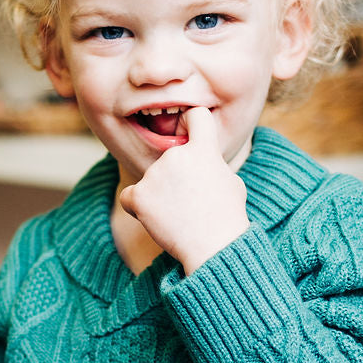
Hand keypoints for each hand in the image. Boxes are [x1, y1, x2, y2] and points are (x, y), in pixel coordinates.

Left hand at [119, 107, 249, 273]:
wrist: (214, 246)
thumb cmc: (227, 219)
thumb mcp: (233, 183)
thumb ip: (213, 166)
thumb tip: (205, 167)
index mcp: (203, 149)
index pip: (195, 116)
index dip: (191, 124)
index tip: (189, 135)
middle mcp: (176, 155)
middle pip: (170, 158)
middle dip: (177, 176)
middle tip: (190, 201)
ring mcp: (155, 174)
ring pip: (152, 180)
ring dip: (160, 194)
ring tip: (178, 215)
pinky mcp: (139, 195)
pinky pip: (129, 196)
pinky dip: (137, 206)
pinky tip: (154, 218)